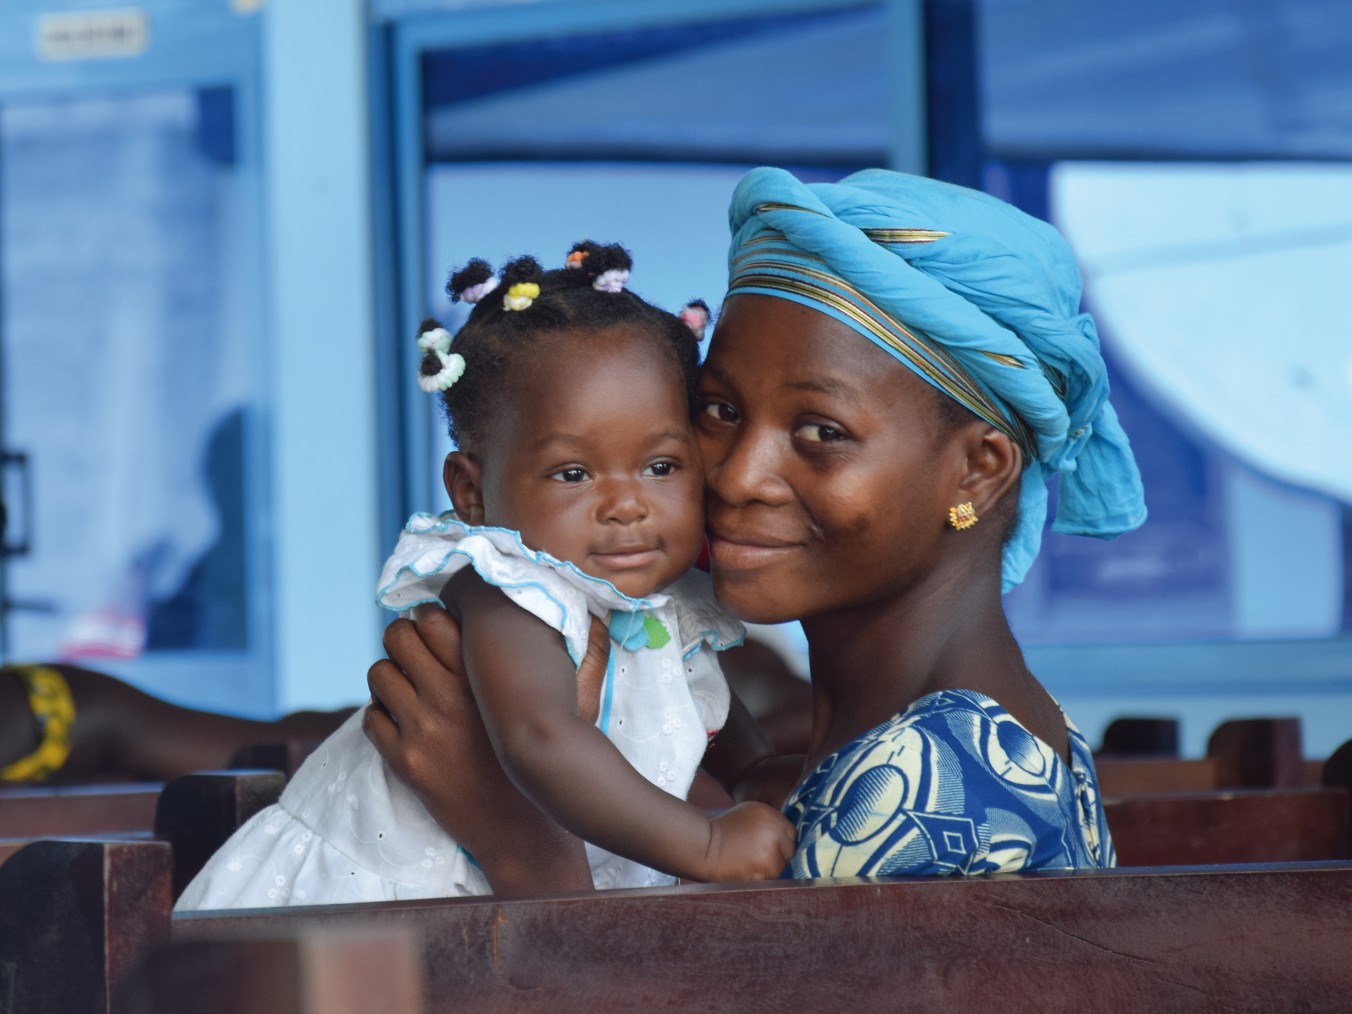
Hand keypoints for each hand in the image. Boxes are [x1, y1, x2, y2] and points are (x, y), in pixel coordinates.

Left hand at [363, 606, 591, 894]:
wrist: (526, 833)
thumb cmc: (555, 764)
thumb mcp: (577, 704)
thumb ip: (583, 658)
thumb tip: (589, 619)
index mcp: (485, 676)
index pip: (433, 617)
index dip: (431, 619)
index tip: (439, 632)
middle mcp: (449, 696)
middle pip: (398, 636)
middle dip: (403, 640)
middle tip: (416, 656)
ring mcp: (423, 729)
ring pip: (378, 673)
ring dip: (390, 677)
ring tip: (407, 689)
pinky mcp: (405, 761)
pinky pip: (371, 718)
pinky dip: (381, 716)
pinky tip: (402, 724)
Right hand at [700, 801, 795, 881]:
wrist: (707, 847)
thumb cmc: (727, 828)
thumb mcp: (752, 813)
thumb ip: (771, 821)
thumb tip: (784, 832)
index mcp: (771, 818)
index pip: (791, 832)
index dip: (782, 838)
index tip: (772, 842)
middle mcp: (774, 836)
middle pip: (789, 850)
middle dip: (779, 853)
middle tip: (761, 853)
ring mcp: (770, 857)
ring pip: (781, 866)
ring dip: (772, 866)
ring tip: (753, 861)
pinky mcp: (763, 875)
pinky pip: (771, 877)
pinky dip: (763, 875)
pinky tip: (750, 869)